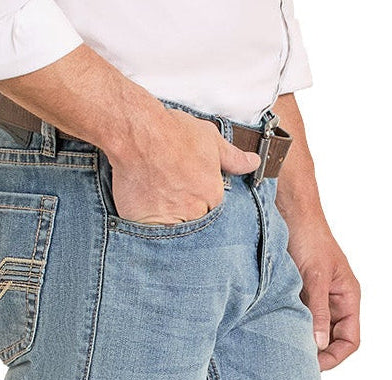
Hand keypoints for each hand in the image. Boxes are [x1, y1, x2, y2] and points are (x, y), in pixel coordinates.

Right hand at [107, 108, 259, 224]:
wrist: (138, 134)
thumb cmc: (173, 133)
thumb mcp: (210, 139)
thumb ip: (233, 157)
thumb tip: (253, 163)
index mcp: (212, 195)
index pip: (211, 207)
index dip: (198, 196)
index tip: (186, 186)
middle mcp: (194, 212)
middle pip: (193, 221)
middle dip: (183, 210)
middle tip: (168, 190)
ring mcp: (170, 221)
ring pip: (172, 230)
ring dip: (166, 219)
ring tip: (156, 197)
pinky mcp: (146, 225)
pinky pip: (150, 234)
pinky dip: (147, 225)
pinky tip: (144, 206)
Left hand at [284, 208, 360, 370]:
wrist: (290, 213)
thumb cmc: (309, 238)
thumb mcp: (315, 277)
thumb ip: (318, 312)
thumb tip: (319, 344)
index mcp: (348, 297)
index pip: (350, 340)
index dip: (336, 356)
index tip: (314, 364)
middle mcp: (335, 301)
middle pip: (334, 341)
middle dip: (319, 355)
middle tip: (297, 363)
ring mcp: (318, 299)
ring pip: (316, 333)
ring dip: (304, 342)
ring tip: (286, 350)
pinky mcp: (300, 295)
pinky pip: (300, 320)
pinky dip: (292, 329)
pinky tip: (279, 333)